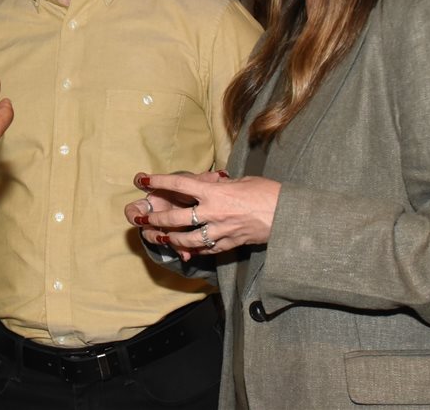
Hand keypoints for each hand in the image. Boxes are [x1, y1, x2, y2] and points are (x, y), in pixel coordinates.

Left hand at [126, 170, 280, 258]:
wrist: (287, 215)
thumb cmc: (267, 192)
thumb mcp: (241, 181)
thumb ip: (221, 185)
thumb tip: (211, 184)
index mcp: (215, 192)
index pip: (179, 184)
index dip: (158, 182)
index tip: (142, 179)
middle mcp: (213, 212)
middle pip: (176, 218)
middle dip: (156, 218)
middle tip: (142, 218)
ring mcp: (220, 231)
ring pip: (187, 239)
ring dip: (170, 238)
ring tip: (159, 237)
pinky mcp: (230, 244)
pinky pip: (206, 249)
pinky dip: (195, 248)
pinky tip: (187, 248)